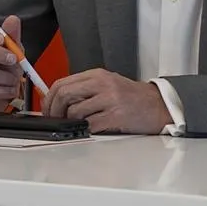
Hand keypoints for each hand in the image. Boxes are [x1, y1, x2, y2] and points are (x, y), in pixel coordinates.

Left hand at [42, 69, 171, 133]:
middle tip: (55, 120)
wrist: (159, 105)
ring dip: (71, 122)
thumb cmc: (132, 97)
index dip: (49, 98)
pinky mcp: (116, 116)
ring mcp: (110, 100)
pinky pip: (91, 124)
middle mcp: (102, 84)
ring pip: (75, 111)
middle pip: (64, 95)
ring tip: (76, 125)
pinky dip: (85, 129)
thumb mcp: (107, 85)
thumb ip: (85, 89)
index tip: (47, 109)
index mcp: (97, 75)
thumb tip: (57, 101)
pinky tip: (90, 129)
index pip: (62, 83)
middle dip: (54, 110)